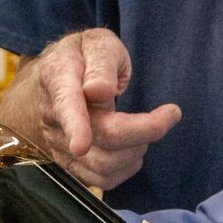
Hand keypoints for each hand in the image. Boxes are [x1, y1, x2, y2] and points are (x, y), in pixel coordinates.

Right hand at [0, 28, 181, 189]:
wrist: (62, 75)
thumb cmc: (86, 56)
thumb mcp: (98, 43)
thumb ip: (101, 64)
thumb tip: (99, 91)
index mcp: (58, 79)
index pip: (66, 105)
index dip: (75, 127)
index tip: (80, 145)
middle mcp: (53, 116)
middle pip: (98, 138)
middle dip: (143, 131)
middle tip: (169, 115)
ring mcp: (59, 142)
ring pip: (101, 165)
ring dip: (136, 150)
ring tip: (146, 129)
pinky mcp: (70, 162)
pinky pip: (100, 180)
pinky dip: (126, 168)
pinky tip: (133, 149)